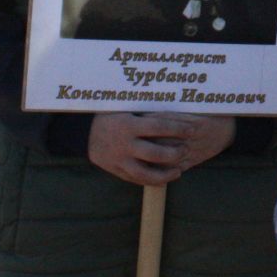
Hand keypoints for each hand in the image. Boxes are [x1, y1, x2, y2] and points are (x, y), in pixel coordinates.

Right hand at [84, 113, 236, 185]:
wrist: (84, 133)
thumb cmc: (110, 115)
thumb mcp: (125, 107)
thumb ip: (146, 108)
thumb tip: (175, 96)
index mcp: (128, 124)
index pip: (158, 127)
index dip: (178, 129)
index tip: (192, 129)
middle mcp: (124, 144)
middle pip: (155, 153)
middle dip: (174, 153)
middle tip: (187, 150)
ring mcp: (119, 159)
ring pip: (145, 172)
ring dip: (165, 174)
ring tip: (179, 171)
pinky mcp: (116, 170)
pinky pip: (136, 179)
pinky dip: (152, 180)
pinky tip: (165, 178)